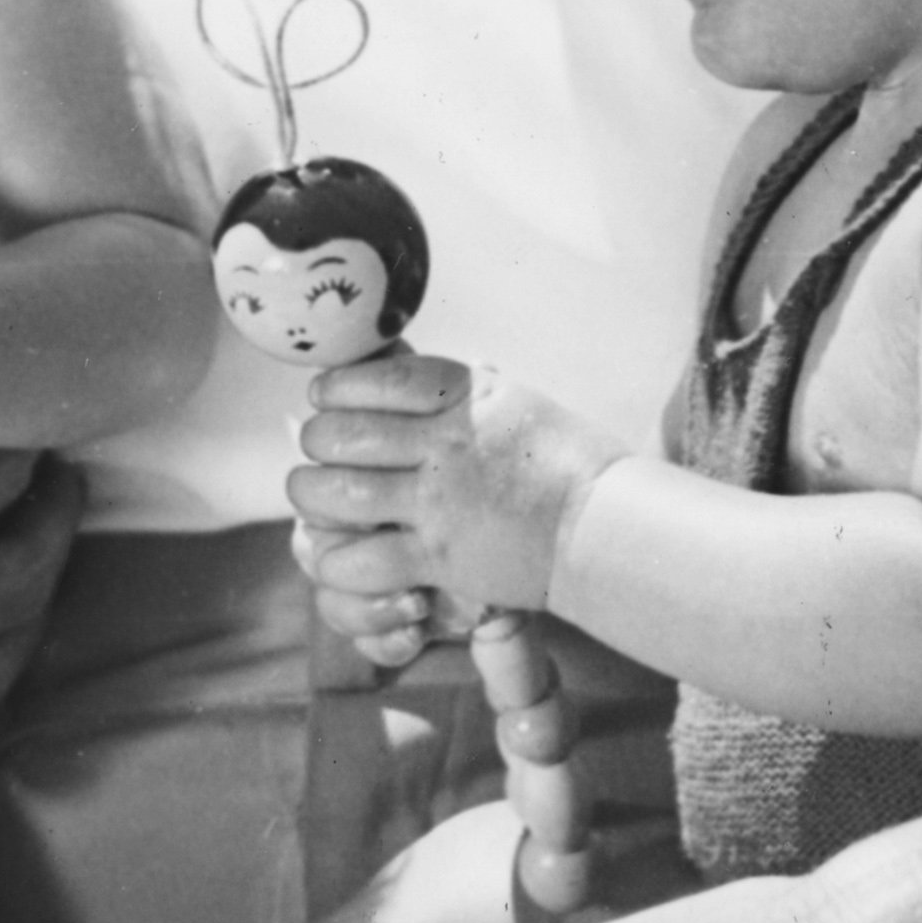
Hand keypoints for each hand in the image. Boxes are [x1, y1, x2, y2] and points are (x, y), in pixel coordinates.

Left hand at [285, 349, 617, 643]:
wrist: (608, 527)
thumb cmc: (566, 462)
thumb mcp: (514, 400)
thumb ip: (459, 388)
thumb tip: (402, 363)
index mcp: (466, 396)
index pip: (376, 378)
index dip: (335, 387)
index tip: (323, 397)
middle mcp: (448, 443)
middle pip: (342, 434)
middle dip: (317, 443)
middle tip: (319, 452)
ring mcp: (442, 501)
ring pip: (338, 494)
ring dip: (312, 497)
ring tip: (313, 498)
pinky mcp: (442, 557)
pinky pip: (363, 558)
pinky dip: (339, 559)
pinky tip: (340, 556)